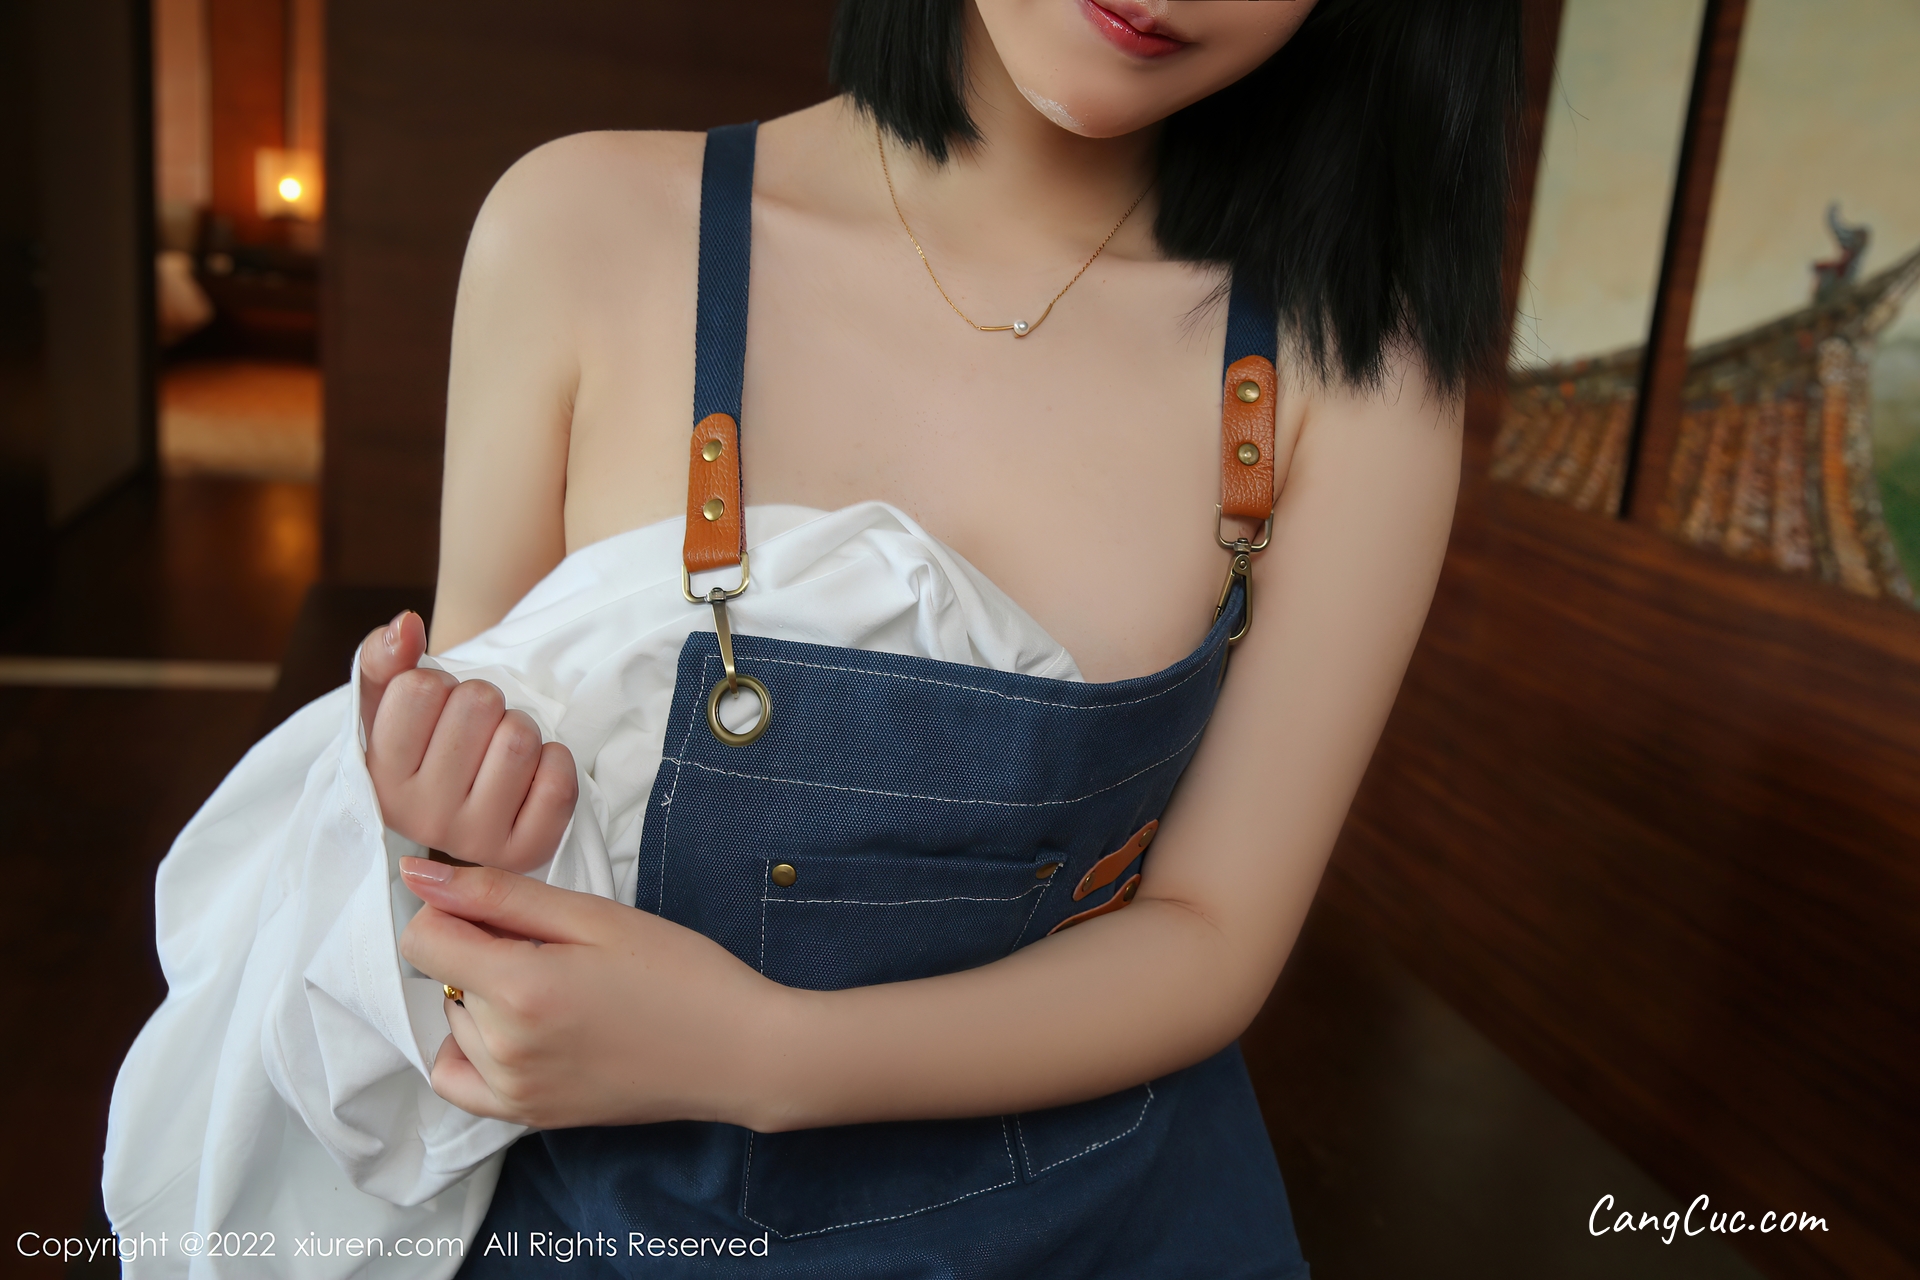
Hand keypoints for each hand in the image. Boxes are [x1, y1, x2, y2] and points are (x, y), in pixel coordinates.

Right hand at [359, 612, 577, 872]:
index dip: (438, 683)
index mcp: (381, 781)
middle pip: (479, 704)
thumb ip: (383, 658)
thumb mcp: (388, 704)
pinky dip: (555, 760)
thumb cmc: (424, 745)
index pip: (421, 688)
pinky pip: (559, 780)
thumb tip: (407, 625)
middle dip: (485, 700)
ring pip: (521, 738)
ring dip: (521, 726)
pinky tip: (532, 772)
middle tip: (476, 727)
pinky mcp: (528, 851)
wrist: (460, 808)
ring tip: (502, 747)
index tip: (435, 710)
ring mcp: (476, 840)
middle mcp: (423, 819)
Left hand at [397, 857, 781, 1128]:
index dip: (457, 911)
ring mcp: (513, 1091)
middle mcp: (504, 1049)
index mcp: (520, 989)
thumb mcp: (595, 916)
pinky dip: (471, 1048)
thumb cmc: (679, 973)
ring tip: (557, 988)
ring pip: (453, 1022)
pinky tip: (518, 1029)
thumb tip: (415, 876)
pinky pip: (459, 1078)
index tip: (506, 911)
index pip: (422, 940)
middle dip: (483, 952)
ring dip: (483, 998)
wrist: (737, 1051)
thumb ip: (499, 895)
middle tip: (558, 950)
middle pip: (444, 978)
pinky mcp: (528, 1116)